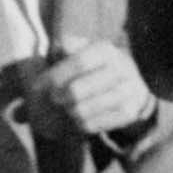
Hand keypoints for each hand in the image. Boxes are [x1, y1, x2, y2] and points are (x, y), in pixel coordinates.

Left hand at [29, 39, 156, 139]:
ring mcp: (127, 91)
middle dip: (58, 98)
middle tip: (54, 99)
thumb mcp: (82, 54)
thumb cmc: (95, 70)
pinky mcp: (128, 113)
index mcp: (106, 50)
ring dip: (68, 113)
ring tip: (67, 109)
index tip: (38, 87)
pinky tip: (79, 119)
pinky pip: (92, 126)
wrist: (134, 89)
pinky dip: (79, 125)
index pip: (78, 62)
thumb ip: (63, 53)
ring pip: (81, 112)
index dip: (54, 76)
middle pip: (76, 91)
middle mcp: (121, 68)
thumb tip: (55, 47)